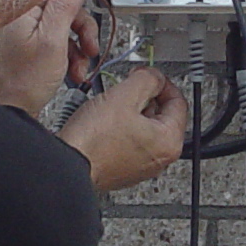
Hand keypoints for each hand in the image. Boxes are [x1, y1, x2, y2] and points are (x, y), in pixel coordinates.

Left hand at [0, 0, 127, 114]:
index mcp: (28, 4)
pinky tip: (75, 68)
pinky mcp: (34, 40)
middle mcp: (28, 10)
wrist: (3, 110)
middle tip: (113, 7)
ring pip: (71, 19)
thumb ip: (65, 7)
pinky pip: (64, 36)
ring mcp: (30, 25)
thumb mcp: (51, 43)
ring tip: (85, 59)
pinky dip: (74, 51)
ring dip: (84, 39)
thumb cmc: (18, 82)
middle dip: (91, 11)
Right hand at [57, 67, 187, 192]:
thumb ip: (147, 79)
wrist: (67, 168)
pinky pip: (130, 142)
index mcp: (169, 142)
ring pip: (144, 128)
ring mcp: (142, 166)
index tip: (147, 75)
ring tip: (110, 106)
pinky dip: (121, 129)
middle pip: (162, 115)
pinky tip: (104, 124)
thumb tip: (155, 77)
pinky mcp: (124, 170)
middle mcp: (160, 158)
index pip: (178, 101)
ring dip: (131, 112)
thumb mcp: (124, 96)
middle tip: (126, 89)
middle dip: (145, 97)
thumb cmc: (93, 141)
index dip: (162, 82)